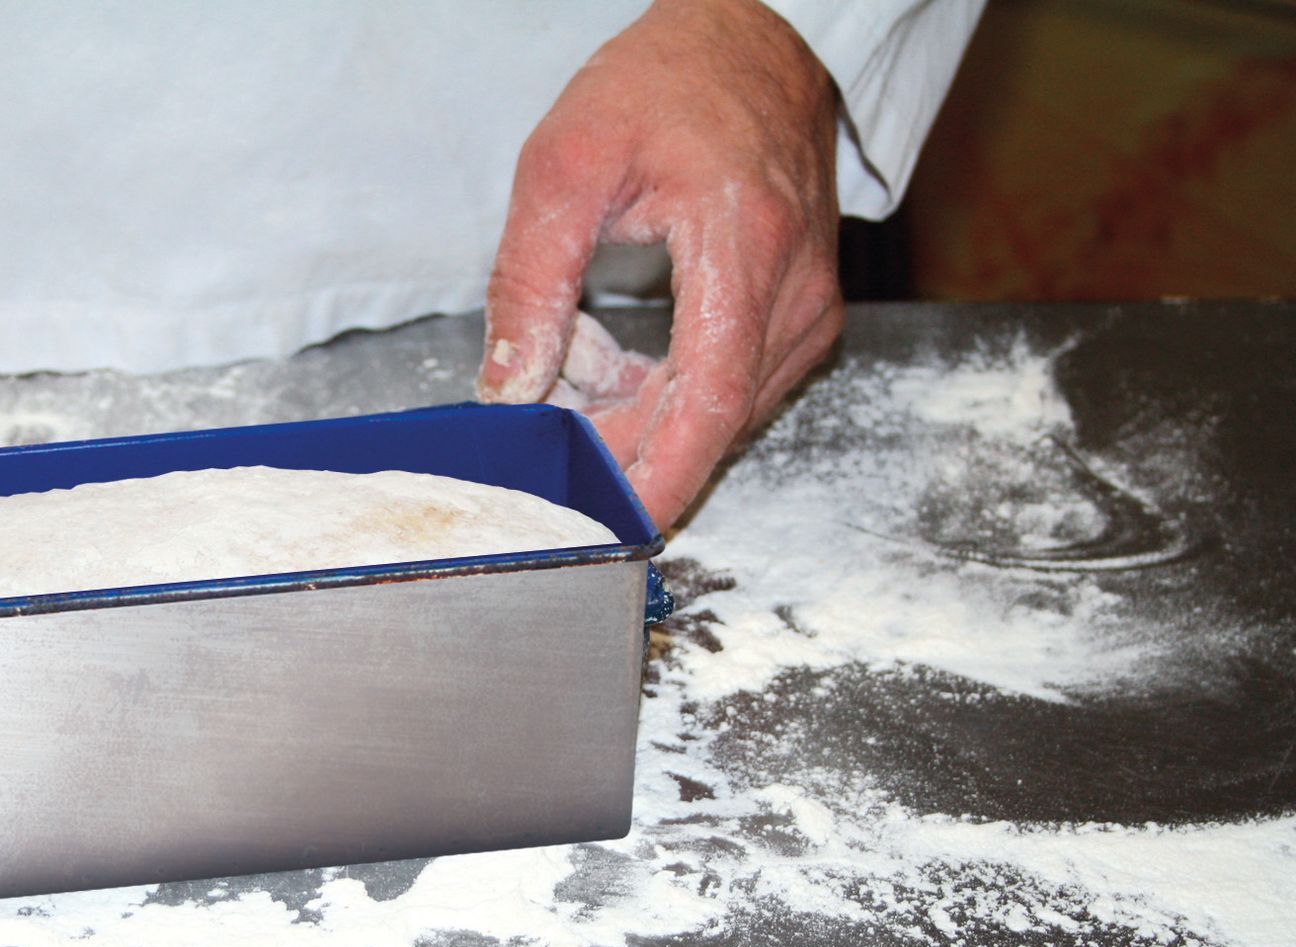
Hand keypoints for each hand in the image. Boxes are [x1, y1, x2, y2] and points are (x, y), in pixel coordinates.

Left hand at [476, 0, 842, 529]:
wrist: (750, 38)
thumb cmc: (665, 84)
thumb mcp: (566, 164)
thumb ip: (531, 281)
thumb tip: (510, 388)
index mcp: (743, 248)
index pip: (709, 401)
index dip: (661, 476)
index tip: (616, 525)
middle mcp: (795, 290)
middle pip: (711, 418)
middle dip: (625, 447)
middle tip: (548, 442)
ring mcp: (808, 306)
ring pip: (720, 408)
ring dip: (639, 413)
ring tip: (575, 365)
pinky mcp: (800, 312)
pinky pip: (731, 382)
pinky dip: (667, 389)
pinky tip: (614, 360)